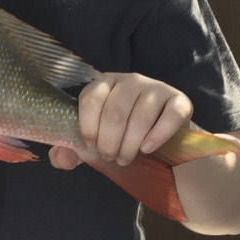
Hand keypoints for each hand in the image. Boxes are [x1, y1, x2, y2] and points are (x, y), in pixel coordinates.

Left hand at [49, 72, 192, 169]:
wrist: (161, 132)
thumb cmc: (122, 132)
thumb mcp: (95, 138)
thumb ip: (72, 149)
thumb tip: (60, 159)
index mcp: (104, 83)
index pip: (90, 99)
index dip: (88, 127)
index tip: (91, 147)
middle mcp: (130, 80)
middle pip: (115, 112)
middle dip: (109, 142)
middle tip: (110, 158)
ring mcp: (156, 88)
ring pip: (141, 116)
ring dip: (130, 145)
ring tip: (126, 158)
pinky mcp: (179, 100)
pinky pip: (170, 115)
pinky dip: (158, 136)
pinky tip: (147, 149)